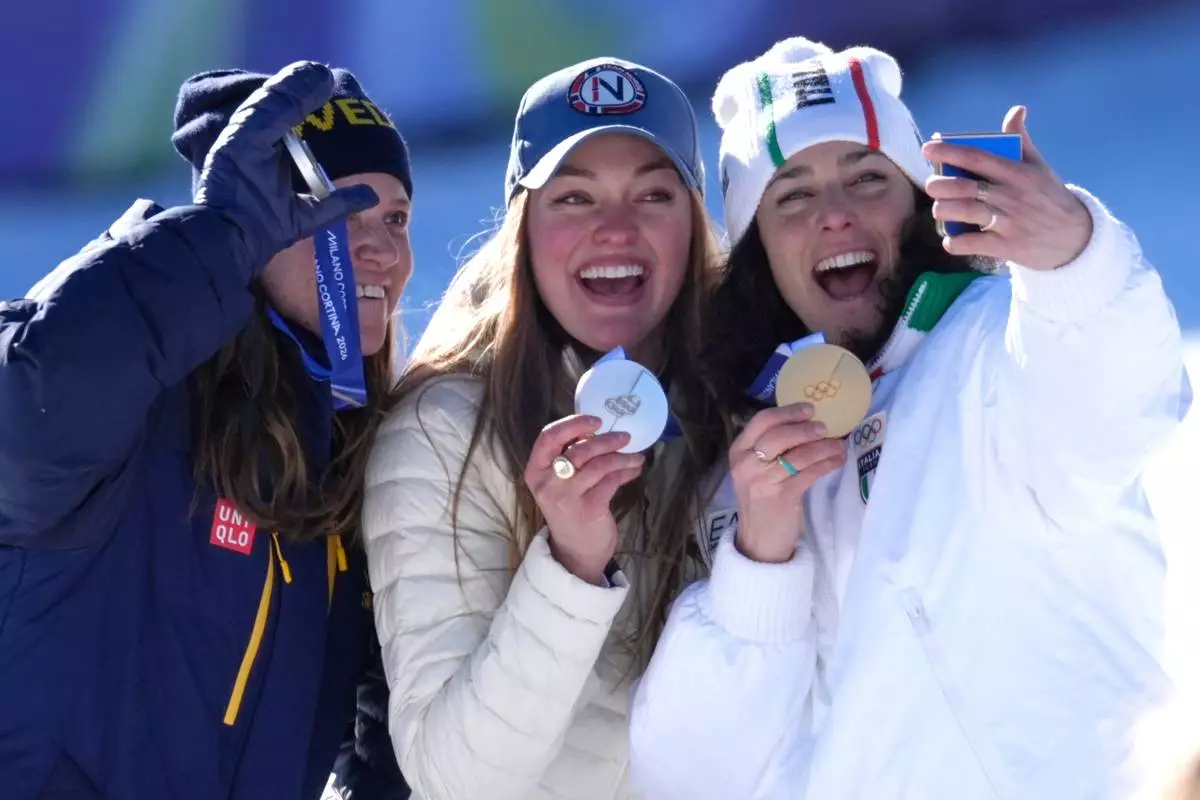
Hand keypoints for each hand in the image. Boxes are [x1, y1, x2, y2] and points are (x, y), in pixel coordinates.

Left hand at [195, 61, 379, 274]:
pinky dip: (352, 199)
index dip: (305, 94)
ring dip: (341, 162)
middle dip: (328, 129)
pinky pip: (330, 208)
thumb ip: (285, 100)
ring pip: (318, 172)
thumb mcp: (256, 129)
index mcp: (254, 137)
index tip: (332, 84)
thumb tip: (322, 72)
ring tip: (367, 149)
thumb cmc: (237, 178)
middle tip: (355, 115)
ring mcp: (283, 193)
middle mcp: (269, 162)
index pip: (282, 107)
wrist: (228, 234)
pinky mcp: (296, 220)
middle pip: (305, 139)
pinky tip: (370, 193)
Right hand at [523, 415, 644, 584]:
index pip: (548, 437)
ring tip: (635, 456)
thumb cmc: (569, 509)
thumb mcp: (560, 483)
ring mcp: (566, 498)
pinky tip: (634, 471)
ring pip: (598, 465)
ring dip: (622, 457)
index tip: (596, 420)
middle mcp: (547, 483)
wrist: (575, 551)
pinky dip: (626, 472)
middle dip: (606, 440)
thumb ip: (570, 458)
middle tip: (625, 436)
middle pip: (578, 450)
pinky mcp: (587, 509)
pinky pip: (611, 481)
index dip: (572, 424)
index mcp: (536, 471)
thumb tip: (601, 431)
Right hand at [728, 404, 845, 563]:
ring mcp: (763, 480)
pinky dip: (827, 464)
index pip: (761, 421)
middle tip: (824, 428)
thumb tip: (805, 422)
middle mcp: (747, 464)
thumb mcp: (755, 470)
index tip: (809, 409)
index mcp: (738, 451)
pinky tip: (837, 460)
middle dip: (806, 428)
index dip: (787, 412)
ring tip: (838, 444)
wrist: (759, 540)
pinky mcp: (782, 496)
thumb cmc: (762, 499)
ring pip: (799, 454)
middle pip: (779, 434)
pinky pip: (809, 473)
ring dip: (823, 447)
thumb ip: (770, 447)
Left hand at [922, 105, 1092, 270]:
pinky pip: (972, 244)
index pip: (978, 157)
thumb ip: (1021, 140)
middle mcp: (1011, 195)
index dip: (950, 151)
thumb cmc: (1049, 196)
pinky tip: (950, 239)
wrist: (1075, 236)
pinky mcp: (1006, 246)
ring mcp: (1008, 222)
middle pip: (965, 186)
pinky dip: (954, 242)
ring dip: (943, 211)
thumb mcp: (1038, 167)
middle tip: (932, 185)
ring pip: (965, 212)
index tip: (928, 148)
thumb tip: (1017, 110)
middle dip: (940, 185)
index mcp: (1017, 172)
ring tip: (939, 210)